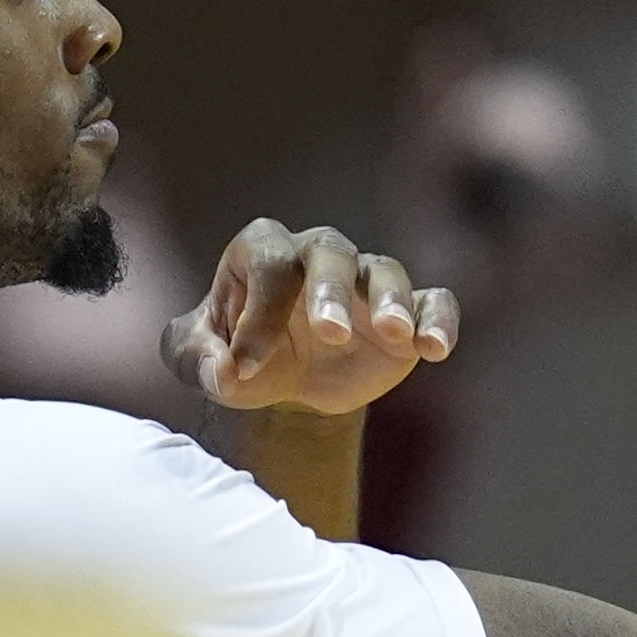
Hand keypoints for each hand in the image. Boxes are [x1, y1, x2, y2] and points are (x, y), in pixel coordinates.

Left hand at [163, 219, 456, 414]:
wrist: (286, 383)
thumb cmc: (238, 357)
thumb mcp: (200, 360)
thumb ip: (196, 359)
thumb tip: (222, 370)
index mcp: (265, 253)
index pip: (268, 266)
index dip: (256, 315)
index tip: (246, 369)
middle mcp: (318, 255)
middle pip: (330, 253)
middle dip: (331, 290)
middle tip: (332, 334)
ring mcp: (365, 281)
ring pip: (385, 271)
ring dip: (392, 299)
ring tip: (397, 334)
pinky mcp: (407, 312)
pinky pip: (434, 301)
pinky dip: (439, 319)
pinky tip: (435, 350)